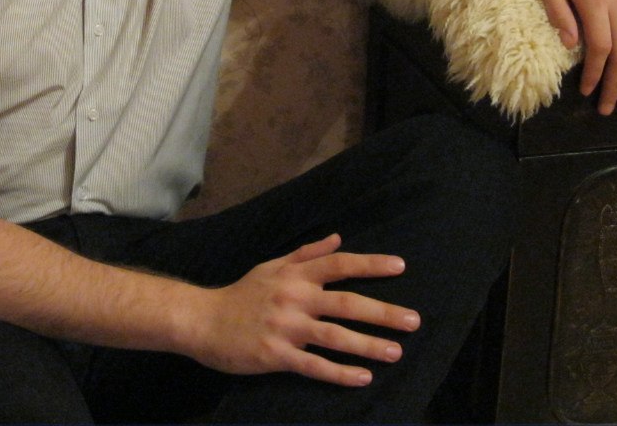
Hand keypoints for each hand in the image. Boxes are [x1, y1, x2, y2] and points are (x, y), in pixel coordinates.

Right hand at [183, 234, 418, 386]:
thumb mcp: (272, 266)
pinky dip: (340, 373)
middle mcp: (294, 297)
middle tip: (413, 321)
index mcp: (295, 275)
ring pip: (335, 337)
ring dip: (368, 345)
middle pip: (346, 303)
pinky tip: (363, 377)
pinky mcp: (276, 355)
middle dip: (382, 312)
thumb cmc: (242, 293)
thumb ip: (306, 254)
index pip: (339, 264)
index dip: (371, 264)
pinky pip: (314, 366)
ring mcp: (286, 327)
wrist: (204, 320)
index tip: (400, 266)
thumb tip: (338, 238)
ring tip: (395, 352)